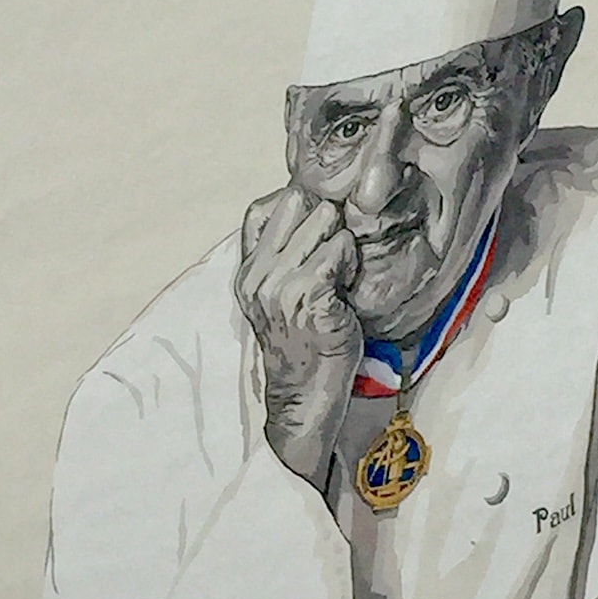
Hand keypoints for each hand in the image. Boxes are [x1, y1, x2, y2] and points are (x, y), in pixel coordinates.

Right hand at [235, 187, 361, 486]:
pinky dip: (351, 263)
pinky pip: (339, 251)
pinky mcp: (309, 295)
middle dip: (324, 220)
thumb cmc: (303, 342)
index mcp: (246, 271)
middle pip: (296, 205)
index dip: (294, 207)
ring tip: (342, 275)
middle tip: (335, 255)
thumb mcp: (277, 297)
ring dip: (343, 243)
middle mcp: (258, 274)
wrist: (305, 393)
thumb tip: (307, 207)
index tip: (315, 224)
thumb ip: (281, 258)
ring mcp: (280, 285)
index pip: (260, 209)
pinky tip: (348, 288)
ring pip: (324, 224)